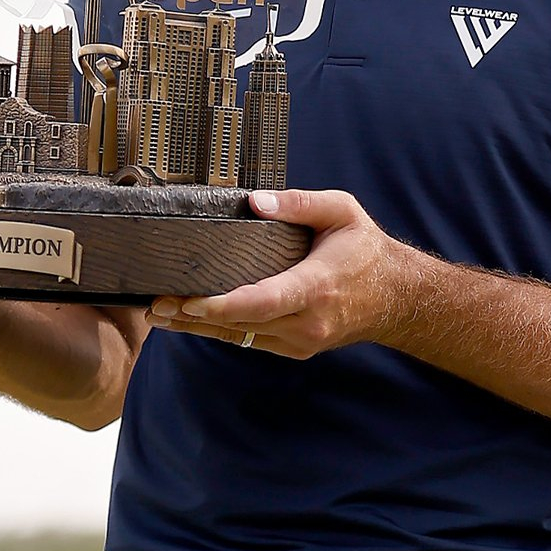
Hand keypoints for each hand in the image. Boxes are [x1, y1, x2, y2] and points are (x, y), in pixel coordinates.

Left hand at [146, 189, 417, 357]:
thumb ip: (298, 202)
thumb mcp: (341, 210)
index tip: (189, 301)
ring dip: (199, 327)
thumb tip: (253, 202)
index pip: (263, 302)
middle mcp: (308, 320)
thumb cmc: (365, 249)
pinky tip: (192, 321)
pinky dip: (221, 331)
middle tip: (155, 304)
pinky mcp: (296, 347)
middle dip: (195, 316)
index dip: (222, 305)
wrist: (396, 296)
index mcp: (317, 286)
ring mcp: (302, 340)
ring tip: (160, 315)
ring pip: (241, 337)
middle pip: (242, 323)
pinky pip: (251, 341)